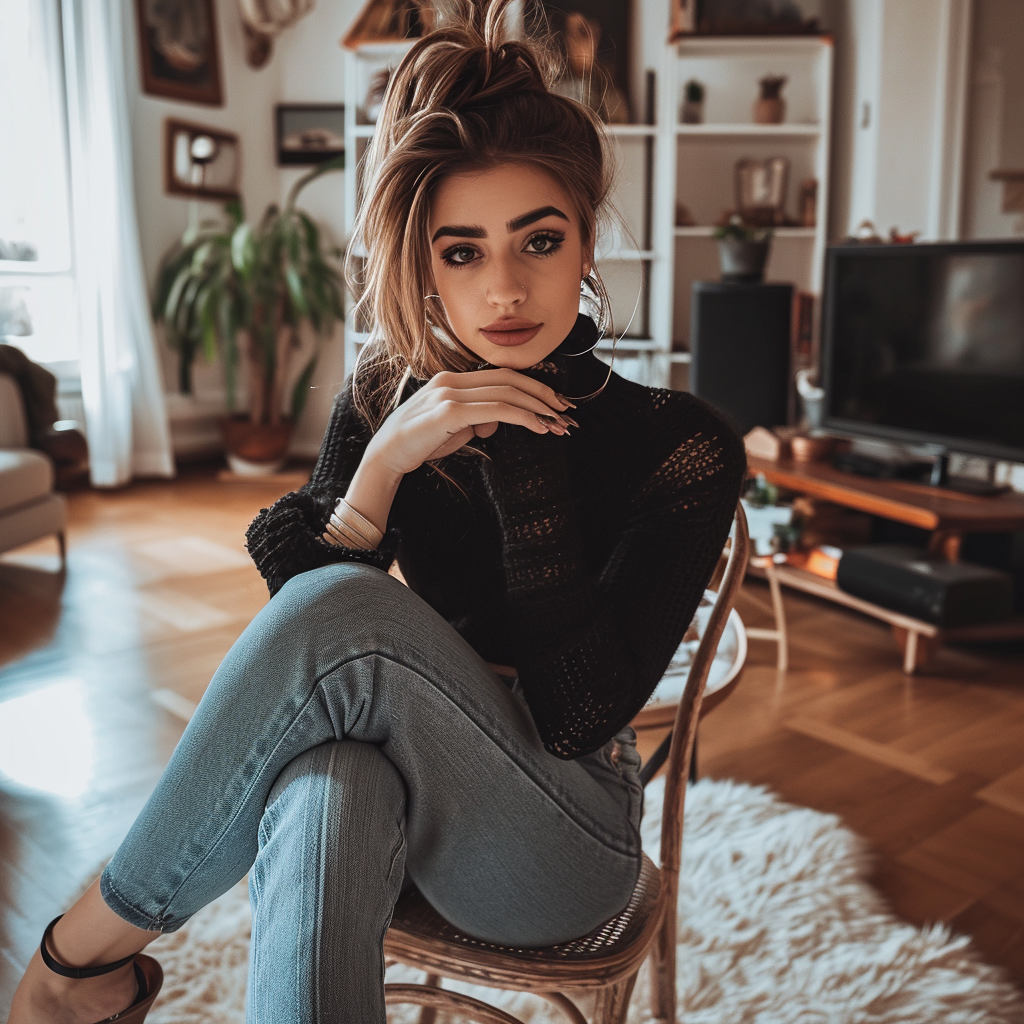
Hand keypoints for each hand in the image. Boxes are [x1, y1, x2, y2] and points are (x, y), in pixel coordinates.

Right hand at [366, 367, 573, 477]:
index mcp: (451, 379)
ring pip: (507, 392)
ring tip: (558, 423)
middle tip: (566, 412)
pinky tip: (539, 427)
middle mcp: (451, 380)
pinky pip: (497, 409)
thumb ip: (476, 420)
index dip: (532, 387)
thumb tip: (497, 421)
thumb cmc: (419, 444)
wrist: (386, 457)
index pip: (501, 376)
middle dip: (543, 395)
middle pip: (509, 379)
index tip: (554, 403)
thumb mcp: (453, 429)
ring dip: (538, 407)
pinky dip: (523, 416)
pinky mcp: (449, 411)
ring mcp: (449, 393)